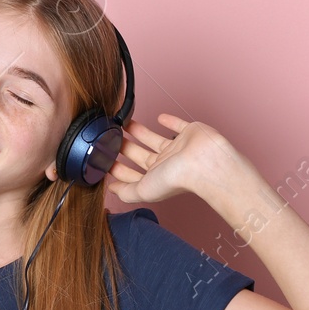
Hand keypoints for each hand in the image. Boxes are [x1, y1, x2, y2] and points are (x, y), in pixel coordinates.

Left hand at [103, 113, 241, 205]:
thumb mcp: (143, 190)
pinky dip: (169, 121)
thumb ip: (126, 191)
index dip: (119, 170)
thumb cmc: (177, 179)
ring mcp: (179, 148)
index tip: (106, 161)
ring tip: (125, 124)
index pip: (134, 175)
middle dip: (126, 148)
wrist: (203, 163)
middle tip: (111, 138)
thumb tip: (111, 190)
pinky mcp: (190, 132)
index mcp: (156, 178)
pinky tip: (159, 117)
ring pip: (155, 139)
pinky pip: (178, 125)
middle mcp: (167, 164)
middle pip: (141, 155)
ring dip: (140, 132)